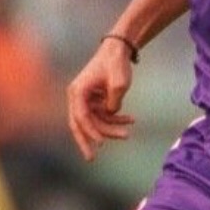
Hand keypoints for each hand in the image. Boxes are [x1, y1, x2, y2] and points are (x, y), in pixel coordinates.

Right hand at [67, 39, 136, 161]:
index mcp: (78, 91)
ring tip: (128, 131)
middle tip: (91, 159)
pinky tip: (131, 120)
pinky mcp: (95, 101)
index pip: (80, 116)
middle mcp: (77, 96)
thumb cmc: (116, 63)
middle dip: (86, 142)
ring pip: (95, 122)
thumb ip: (114, 103)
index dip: (90, 131)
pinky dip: (115, 119)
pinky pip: (103, 115)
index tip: (100, 143)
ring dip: (110, 128)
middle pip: (79, 124)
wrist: (118, 50)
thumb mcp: (120, 83)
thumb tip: (110, 114)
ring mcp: (86, 99)